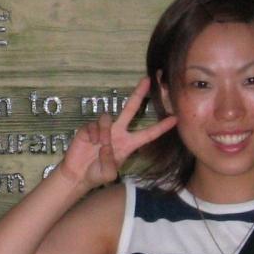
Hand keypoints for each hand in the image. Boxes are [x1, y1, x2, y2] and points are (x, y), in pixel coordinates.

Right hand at [57, 77, 176, 187]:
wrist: (77, 173)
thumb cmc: (96, 174)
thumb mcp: (108, 174)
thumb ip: (110, 163)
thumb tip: (106, 145)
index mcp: (128, 144)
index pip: (148, 134)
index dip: (161, 127)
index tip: (175, 118)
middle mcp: (118, 133)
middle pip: (130, 109)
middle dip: (139, 94)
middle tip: (148, 79)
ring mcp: (104, 129)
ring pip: (108, 117)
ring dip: (105, 132)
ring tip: (99, 145)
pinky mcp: (89, 128)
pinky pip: (94, 125)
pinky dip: (93, 134)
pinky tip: (90, 143)